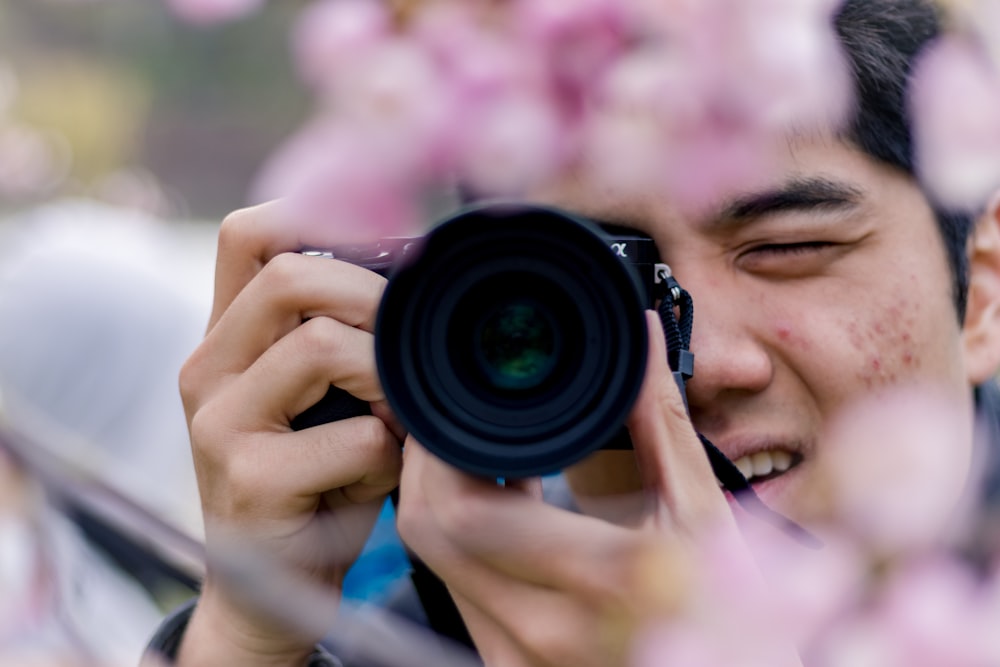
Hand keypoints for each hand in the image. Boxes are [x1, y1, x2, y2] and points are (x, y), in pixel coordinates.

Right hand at [176, 202, 403, 665]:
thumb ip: (341, 336)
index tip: (386, 248)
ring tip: (397, 418)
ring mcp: (219, 425)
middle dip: (374, 298)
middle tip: (409, 344)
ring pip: (322, 346)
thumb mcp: (320, 397)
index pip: (249, 235)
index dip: (319, 216)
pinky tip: (380, 475)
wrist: (271, 590)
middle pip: (291, 275)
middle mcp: (207, 370)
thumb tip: (417, 271)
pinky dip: (390, 453)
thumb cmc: (316, 477)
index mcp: (226, 339)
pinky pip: (357, 437)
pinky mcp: (251, 482)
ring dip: (387, 379)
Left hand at [396, 311, 790, 666]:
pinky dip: (459, 537)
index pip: (466, 509)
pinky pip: (452, 588)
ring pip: (432, 559)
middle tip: (461, 419)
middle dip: (430, 462)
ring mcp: (518, 656)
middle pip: (430, 527)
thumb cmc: (725, 609)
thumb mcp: (702, 511)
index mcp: (608, 578)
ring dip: (441, 495)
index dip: (442, 446)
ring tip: (489, 459)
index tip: (461, 401)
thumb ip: (662, 420)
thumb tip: (642, 338)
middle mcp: (547, 627)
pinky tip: (503, 508)